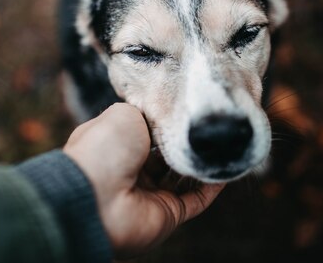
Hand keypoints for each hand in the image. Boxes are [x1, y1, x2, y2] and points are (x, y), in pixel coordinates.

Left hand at [63, 103, 224, 258]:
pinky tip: (226, 168)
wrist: (96, 196)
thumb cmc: (105, 148)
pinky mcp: (168, 214)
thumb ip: (147, 112)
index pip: (148, 132)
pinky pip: (196, 200)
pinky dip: (212, 186)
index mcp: (117, 145)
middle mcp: (133, 169)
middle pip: (167, 155)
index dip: (166, 121)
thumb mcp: (124, 114)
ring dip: (202, 163)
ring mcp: (150, 193)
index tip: (189, 108)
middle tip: (210, 126)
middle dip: (186, 142)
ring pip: (183, 177)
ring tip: (222, 144)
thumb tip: (165, 115)